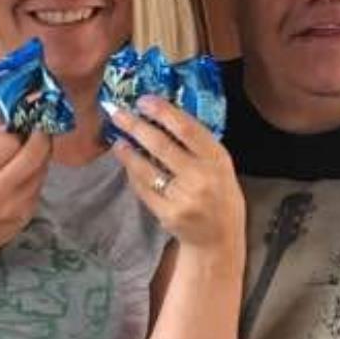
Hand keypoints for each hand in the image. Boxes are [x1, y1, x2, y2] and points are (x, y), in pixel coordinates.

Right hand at [0, 118, 52, 274]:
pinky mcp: (28, 214)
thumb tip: (8, 121)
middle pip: (34, 154)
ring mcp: (16, 205)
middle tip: (39, 130)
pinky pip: (40, 185)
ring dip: (41, 155)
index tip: (16, 127)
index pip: (9, 141)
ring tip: (30, 151)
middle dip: (41, 137)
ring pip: (42, 169)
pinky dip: (37, 174)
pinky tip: (25, 174)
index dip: (15, 131)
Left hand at [111, 97, 244, 256]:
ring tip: (118, 141)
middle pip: (162, 145)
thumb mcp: (221, 167)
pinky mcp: (168, 214)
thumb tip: (164, 116)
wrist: (219, 239)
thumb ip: (199, 146)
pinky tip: (128, 164)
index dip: (163, 111)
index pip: (187, 128)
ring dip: (128, 152)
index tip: (144, 100)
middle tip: (119, 114)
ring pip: (147, 169)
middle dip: (136, 126)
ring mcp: (184, 198)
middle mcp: (202, 178)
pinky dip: (133, 174)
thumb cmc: (220, 196)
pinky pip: (143, 189)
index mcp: (218, 160)